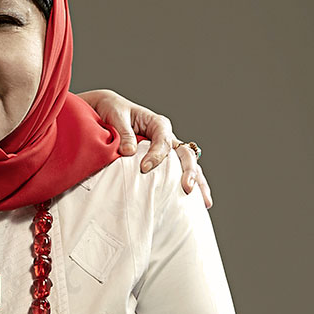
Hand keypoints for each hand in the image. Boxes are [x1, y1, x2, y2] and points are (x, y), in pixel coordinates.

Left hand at [77, 90, 211, 208]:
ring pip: (188, 165)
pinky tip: (197, 202)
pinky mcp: (164, 162)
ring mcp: (167, 150)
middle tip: (187, 188)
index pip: (163, 140)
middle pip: (185, 153)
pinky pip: (179, 173)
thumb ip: (124, 133)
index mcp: (157, 124)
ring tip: (205, 202)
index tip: (144, 168)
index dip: (156, 155)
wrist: (109, 112)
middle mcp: (167, 136)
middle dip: (189, 171)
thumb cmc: (113, 112)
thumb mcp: (116, 117)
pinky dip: (190, 184)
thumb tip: (129, 151)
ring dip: (198, 182)